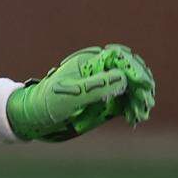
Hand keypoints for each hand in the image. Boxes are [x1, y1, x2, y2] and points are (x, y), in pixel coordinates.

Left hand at [6, 45, 154, 141]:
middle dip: (140, 85)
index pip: (119, 58)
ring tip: (139, 115)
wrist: (33, 116)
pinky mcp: (103, 100)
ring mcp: (102, 86)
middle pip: (128, 71)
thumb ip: (95, 86)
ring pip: (129, 87)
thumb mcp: (70, 95)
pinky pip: (124, 100)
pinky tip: (134, 118)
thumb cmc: (46, 102)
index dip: (134, 69)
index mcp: (89, 63)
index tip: (143, 85)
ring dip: (139, 99)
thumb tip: (124, 78)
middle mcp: (98, 72)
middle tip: (144, 104)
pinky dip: (132, 108)